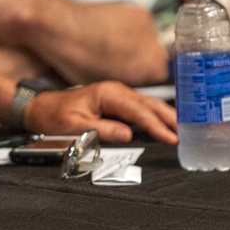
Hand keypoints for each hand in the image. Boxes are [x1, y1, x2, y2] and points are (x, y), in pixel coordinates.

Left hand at [25, 82, 177, 143]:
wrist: (40, 110)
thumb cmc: (54, 117)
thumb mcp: (73, 126)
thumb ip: (102, 129)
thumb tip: (127, 134)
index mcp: (107, 93)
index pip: (138, 110)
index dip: (156, 125)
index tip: (171, 137)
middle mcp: (115, 92)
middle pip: (149, 104)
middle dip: (170, 118)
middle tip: (189, 134)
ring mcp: (117, 97)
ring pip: (148, 106)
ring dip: (166, 117)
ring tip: (185, 131)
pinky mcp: (117, 104)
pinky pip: (141, 110)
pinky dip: (156, 117)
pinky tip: (167, 126)